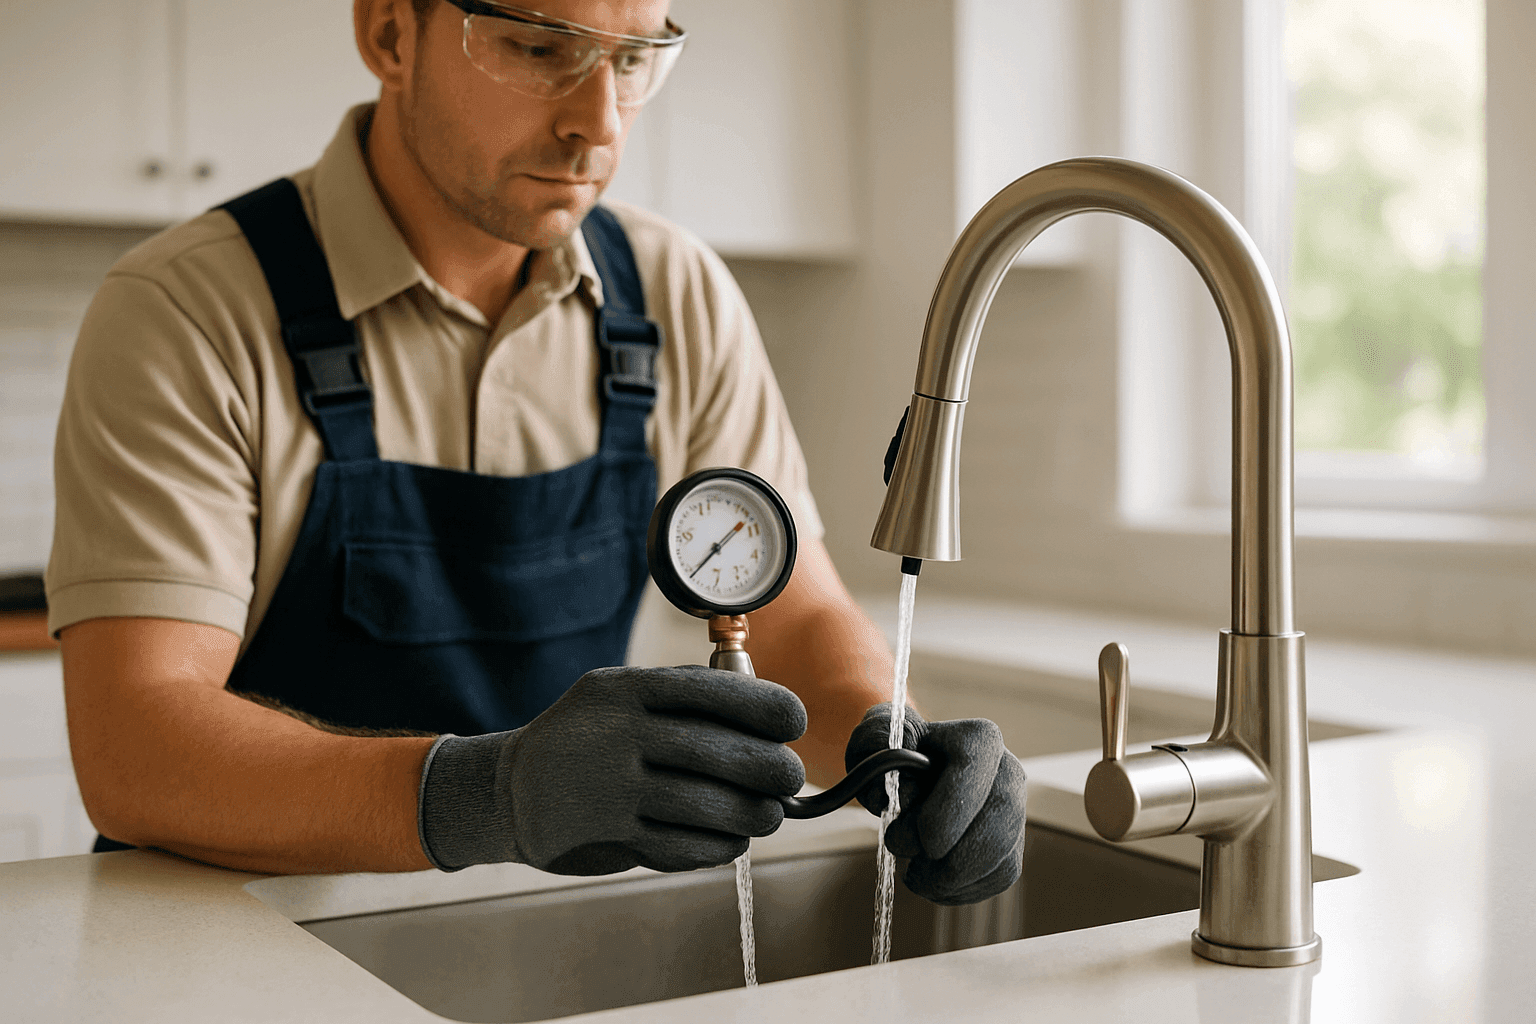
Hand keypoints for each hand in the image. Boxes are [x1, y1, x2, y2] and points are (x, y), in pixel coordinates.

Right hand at [418, 665, 806, 873]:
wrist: (511, 789)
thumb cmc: (589, 736)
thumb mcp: (621, 695)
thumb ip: (684, 696)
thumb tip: (768, 714)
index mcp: (627, 690)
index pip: (711, 691)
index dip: (764, 706)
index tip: (794, 721)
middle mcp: (617, 735)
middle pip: (717, 752)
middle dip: (771, 768)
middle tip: (789, 778)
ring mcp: (611, 788)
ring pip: (707, 805)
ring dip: (753, 814)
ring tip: (766, 814)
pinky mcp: (610, 835)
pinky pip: (684, 845)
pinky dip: (720, 845)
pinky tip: (730, 839)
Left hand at [845, 703, 1026, 905]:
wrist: (911, 774)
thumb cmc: (894, 753)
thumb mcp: (876, 736)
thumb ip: (875, 742)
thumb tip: (890, 785)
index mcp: (978, 738)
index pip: (974, 770)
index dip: (950, 811)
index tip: (922, 841)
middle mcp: (1008, 772)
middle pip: (998, 824)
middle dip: (952, 859)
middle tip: (910, 869)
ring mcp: (1015, 811)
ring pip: (1001, 858)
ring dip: (952, 880)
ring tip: (916, 875)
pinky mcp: (1012, 845)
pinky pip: (998, 877)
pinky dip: (961, 891)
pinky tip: (933, 881)